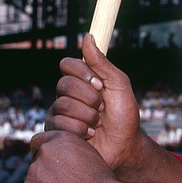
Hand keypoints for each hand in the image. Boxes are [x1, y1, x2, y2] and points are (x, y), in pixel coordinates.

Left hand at [24, 129, 115, 182]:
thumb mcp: (88, 155)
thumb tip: (63, 162)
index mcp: (60, 139)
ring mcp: (34, 174)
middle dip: (44, 175)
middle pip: (36, 164)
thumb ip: (70, 154)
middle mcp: (44, 152)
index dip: (42, 154)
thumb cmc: (101, 182)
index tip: (50, 165)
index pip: (38, 142)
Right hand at [47, 33, 143, 172]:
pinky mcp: (56, 133)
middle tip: (102, 108)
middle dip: (89, 98)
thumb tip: (87, 36)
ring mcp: (60, 114)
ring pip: (61, 106)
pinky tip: (89, 136)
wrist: (124, 146)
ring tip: (98, 125)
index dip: (82, 73)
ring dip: (87, 117)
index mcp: (81, 81)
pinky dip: (80, 131)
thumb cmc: (124, 115)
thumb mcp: (118, 84)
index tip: (99, 84)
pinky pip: (59, 125)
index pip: (66, 64)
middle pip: (64, 85)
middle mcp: (67, 95)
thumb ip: (101, 62)